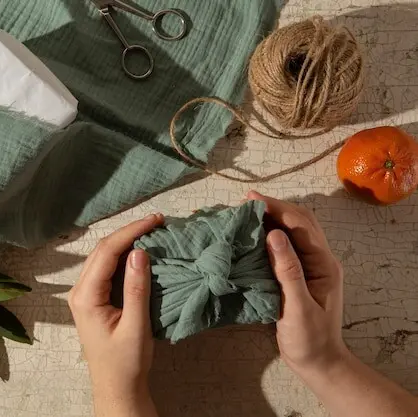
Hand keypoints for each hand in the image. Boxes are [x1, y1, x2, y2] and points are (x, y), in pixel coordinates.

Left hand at [68, 214, 163, 416]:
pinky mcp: (94, 298)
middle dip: (128, 232)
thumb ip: (136, 289)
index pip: (107, 252)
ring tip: (151, 230)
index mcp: (86, 296)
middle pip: (102, 250)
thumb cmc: (125, 362)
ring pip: (104, 257)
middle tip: (156, 221)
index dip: (130, 232)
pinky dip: (123, 256)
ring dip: (126, 241)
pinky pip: (107, 268)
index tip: (154, 220)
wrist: (116, 387)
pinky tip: (139, 251)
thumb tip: (139, 252)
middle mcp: (80, 291)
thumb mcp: (135, 326)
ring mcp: (85, 294)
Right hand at [247, 191, 348, 374]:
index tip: (251, 199)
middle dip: (274, 207)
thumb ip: (287, 270)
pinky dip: (268, 234)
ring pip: (292, 231)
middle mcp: (318, 259)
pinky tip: (251, 233)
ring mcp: (309, 265)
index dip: (276, 208)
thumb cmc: (309, 339)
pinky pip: (284, 246)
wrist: (317, 362)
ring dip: (271, 218)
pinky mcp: (296, 273)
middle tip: (245, 200)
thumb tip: (273, 234)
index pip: (300, 225)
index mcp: (323, 264)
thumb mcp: (297, 307)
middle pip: (299, 221)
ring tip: (245, 211)